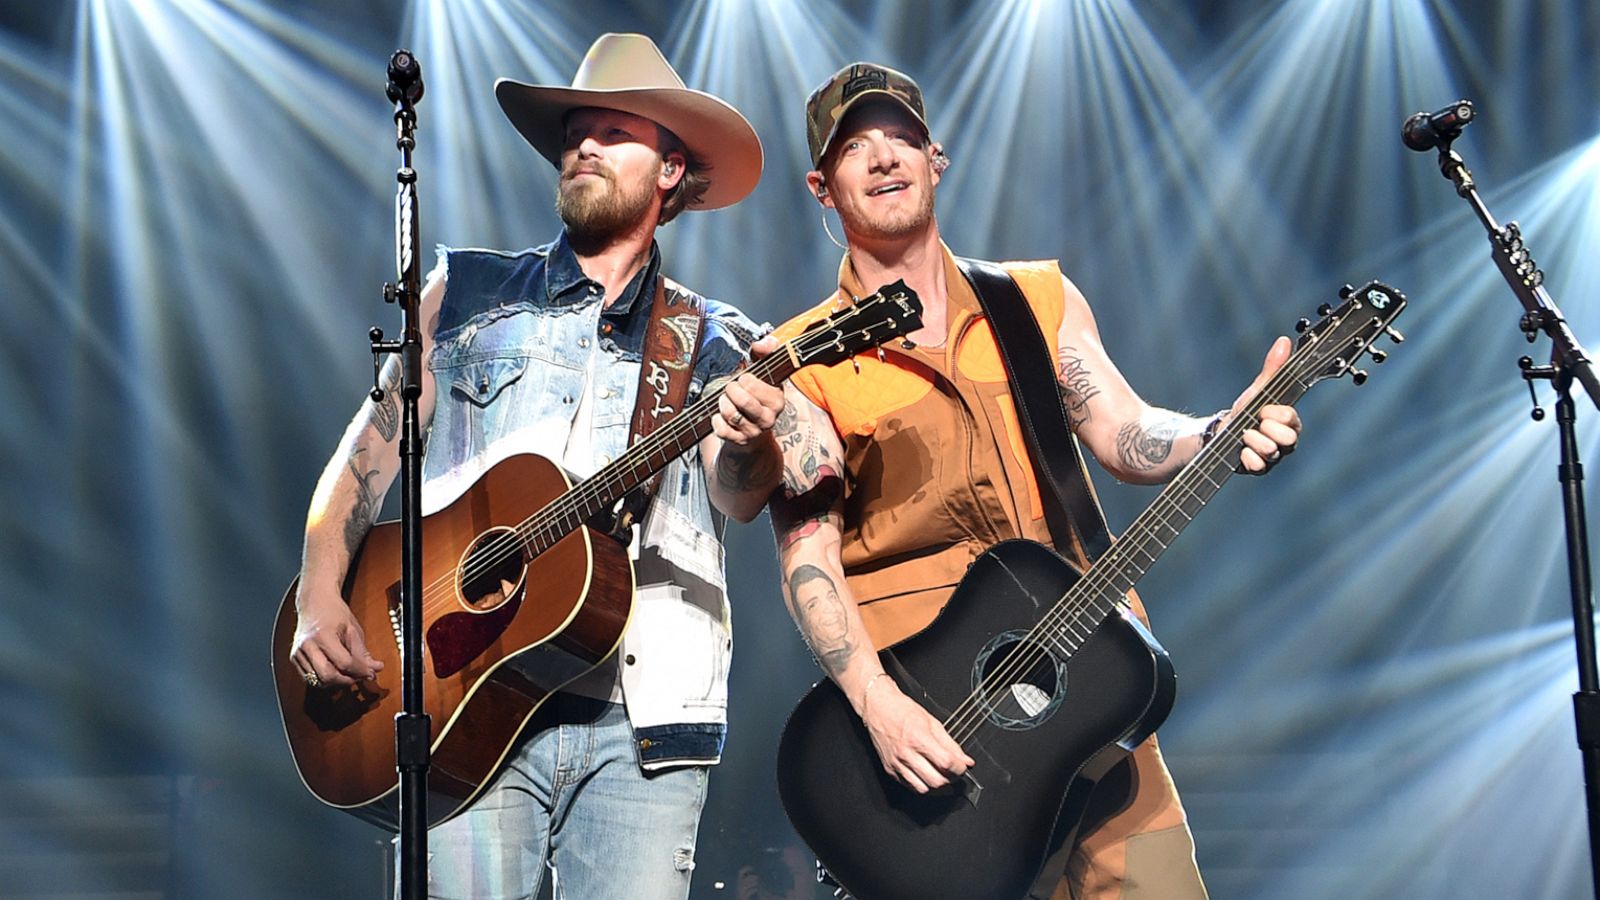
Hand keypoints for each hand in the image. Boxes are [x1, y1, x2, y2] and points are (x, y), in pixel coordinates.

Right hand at [291, 585, 383, 687]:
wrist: (314, 602)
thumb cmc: (334, 612)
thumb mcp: (353, 629)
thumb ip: (363, 652)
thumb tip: (375, 669)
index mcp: (323, 635)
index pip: (344, 663)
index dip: (360, 671)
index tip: (370, 673)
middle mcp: (308, 645)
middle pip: (328, 676)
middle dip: (347, 681)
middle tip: (359, 677)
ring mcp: (298, 653)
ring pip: (318, 681)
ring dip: (336, 682)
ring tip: (348, 674)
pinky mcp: (294, 658)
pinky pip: (309, 678)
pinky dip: (324, 680)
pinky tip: (335, 672)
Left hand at [711, 336, 783, 444]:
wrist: (754, 430)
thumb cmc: (757, 395)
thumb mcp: (764, 370)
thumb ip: (766, 350)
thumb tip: (761, 344)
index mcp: (777, 399)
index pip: (753, 385)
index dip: (744, 379)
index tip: (745, 379)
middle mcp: (769, 418)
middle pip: (742, 399)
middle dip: (731, 390)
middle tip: (732, 388)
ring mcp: (755, 431)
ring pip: (730, 414)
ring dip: (723, 403)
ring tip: (726, 400)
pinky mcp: (740, 441)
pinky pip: (721, 429)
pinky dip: (716, 420)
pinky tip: (721, 416)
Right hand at [861, 678, 974, 792]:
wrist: (878, 707)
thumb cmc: (902, 710)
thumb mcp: (932, 722)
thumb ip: (950, 744)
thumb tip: (966, 760)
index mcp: (919, 739)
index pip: (946, 763)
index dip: (959, 768)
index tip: (962, 767)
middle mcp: (906, 754)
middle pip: (936, 781)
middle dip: (950, 780)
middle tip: (954, 773)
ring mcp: (897, 764)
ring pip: (923, 789)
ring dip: (936, 787)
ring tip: (941, 777)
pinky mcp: (890, 770)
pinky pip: (910, 787)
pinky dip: (922, 786)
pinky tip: (926, 777)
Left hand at [1225, 336, 1302, 473]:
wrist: (1222, 432)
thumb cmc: (1244, 410)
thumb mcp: (1258, 389)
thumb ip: (1272, 368)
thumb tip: (1283, 341)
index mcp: (1291, 422)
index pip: (1292, 418)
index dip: (1274, 413)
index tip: (1262, 410)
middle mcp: (1287, 441)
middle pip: (1288, 438)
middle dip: (1265, 428)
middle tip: (1254, 424)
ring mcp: (1275, 457)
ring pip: (1271, 452)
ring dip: (1252, 440)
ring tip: (1245, 436)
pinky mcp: (1261, 469)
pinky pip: (1258, 466)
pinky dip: (1246, 457)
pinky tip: (1240, 451)